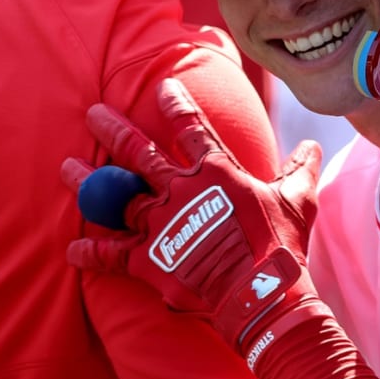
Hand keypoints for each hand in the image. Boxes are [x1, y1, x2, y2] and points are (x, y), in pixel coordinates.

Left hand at [62, 80, 326, 364]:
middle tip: (92, 113)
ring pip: (117, 197)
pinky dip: (92, 251)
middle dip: (114, 130)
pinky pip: (113, 254)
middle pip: (140, 154)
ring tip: (66, 167)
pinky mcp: (149, 260)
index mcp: (216, 172)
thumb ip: (301, 170)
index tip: (161, 86)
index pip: (192, 128)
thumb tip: (313, 146)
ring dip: (90, 182)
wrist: (260, 292)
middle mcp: (181, 191)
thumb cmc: (281, 244)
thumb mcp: (299, 200)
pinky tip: (72, 249)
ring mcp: (161, 225)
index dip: (176, 104)